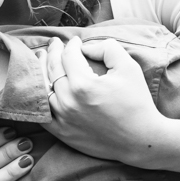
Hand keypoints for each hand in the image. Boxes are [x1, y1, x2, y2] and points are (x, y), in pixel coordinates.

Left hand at [43, 37, 170, 164]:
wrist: (141, 140)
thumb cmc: (137, 102)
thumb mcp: (128, 67)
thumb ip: (106, 48)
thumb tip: (85, 47)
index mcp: (83, 85)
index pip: (68, 56)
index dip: (71, 45)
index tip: (76, 41)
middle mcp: (68, 102)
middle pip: (52, 69)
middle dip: (53, 52)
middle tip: (54, 43)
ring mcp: (63, 119)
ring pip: (42, 89)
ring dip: (42, 71)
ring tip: (42, 59)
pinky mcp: (62, 133)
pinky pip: (42, 113)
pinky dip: (38, 98)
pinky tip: (39, 88)